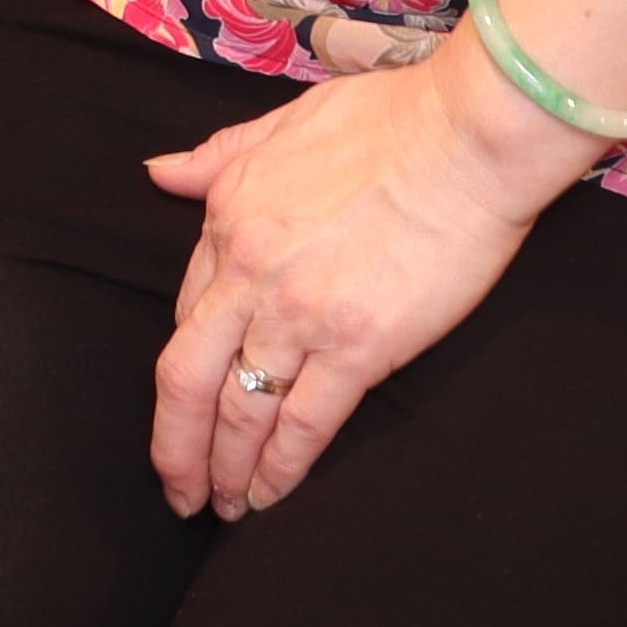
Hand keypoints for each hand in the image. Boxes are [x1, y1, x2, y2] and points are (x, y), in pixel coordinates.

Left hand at [145, 37, 591, 517]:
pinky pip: (303, 423)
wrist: (465, 137)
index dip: (183, 368)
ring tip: (221, 505)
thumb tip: (160, 173)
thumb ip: (217, 157)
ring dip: (224, 468)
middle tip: (177, 488)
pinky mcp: (358, 348)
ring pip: (239, 411)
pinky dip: (279, 469)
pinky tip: (267, 497)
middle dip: (175, 444)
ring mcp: (300, 315)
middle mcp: (250, 274)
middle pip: (186, 377)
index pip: (187, 312)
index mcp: (228, 219)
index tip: (184, 405)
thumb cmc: (389, 121)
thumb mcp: (281, 123)